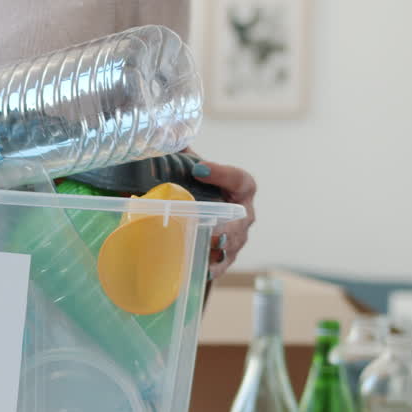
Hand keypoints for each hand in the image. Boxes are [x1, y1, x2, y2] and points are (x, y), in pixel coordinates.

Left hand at [191, 160, 255, 279]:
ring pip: (234, 243)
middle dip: (228, 224)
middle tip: (212, 226)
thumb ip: (185, 158)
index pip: (239, 180)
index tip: (198, 169)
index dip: (221, 174)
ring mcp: (238, 238)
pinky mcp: (227, 257)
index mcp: (241, 188)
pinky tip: (204, 269)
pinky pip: (224, 264)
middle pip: (242, 219)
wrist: (203, 220)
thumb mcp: (195, 174)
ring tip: (208, 247)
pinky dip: (214, 267)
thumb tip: (167, 142)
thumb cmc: (201, 191)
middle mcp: (244, 213)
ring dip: (221, 247)